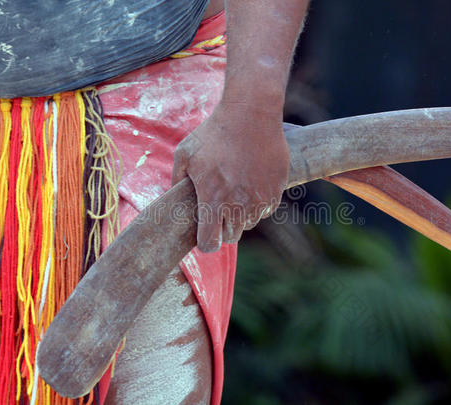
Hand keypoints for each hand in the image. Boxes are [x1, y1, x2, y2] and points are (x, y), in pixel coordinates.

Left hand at [172, 101, 288, 252]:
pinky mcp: (276, 191)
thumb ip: (176, 179)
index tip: (205, 235)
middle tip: (219, 209)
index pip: (209, 243)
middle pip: (231, 237)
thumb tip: (174, 196)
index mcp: (213, 200)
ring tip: (234, 192)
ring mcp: (259, 199)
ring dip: (240, 215)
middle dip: (223, 227)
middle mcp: (238, 205)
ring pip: (249, 223)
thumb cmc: (214, 133)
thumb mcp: (185, 153)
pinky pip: (265, 210)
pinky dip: (257, 204)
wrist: (251, 114)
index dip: (205, 243)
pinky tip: (250, 184)